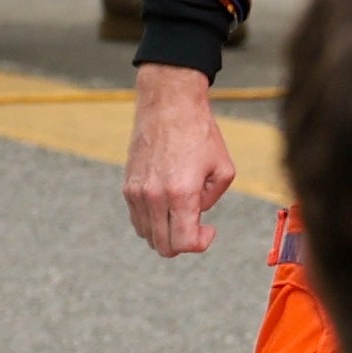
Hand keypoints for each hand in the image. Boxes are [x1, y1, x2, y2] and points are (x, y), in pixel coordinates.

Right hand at [122, 64, 236, 254]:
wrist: (168, 106)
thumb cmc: (200, 134)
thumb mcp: (224, 169)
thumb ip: (212, 200)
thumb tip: (196, 214)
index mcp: (180, 193)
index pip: (183, 243)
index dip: (200, 244)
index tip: (209, 229)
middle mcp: (153, 196)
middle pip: (163, 246)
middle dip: (184, 242)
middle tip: (199, 224)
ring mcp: (136, 193)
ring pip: (147, 235)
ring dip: (167, 232)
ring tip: (184, 211)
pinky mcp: (127, 186)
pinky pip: (137, 219)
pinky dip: (153, 221)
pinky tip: (169, 205)